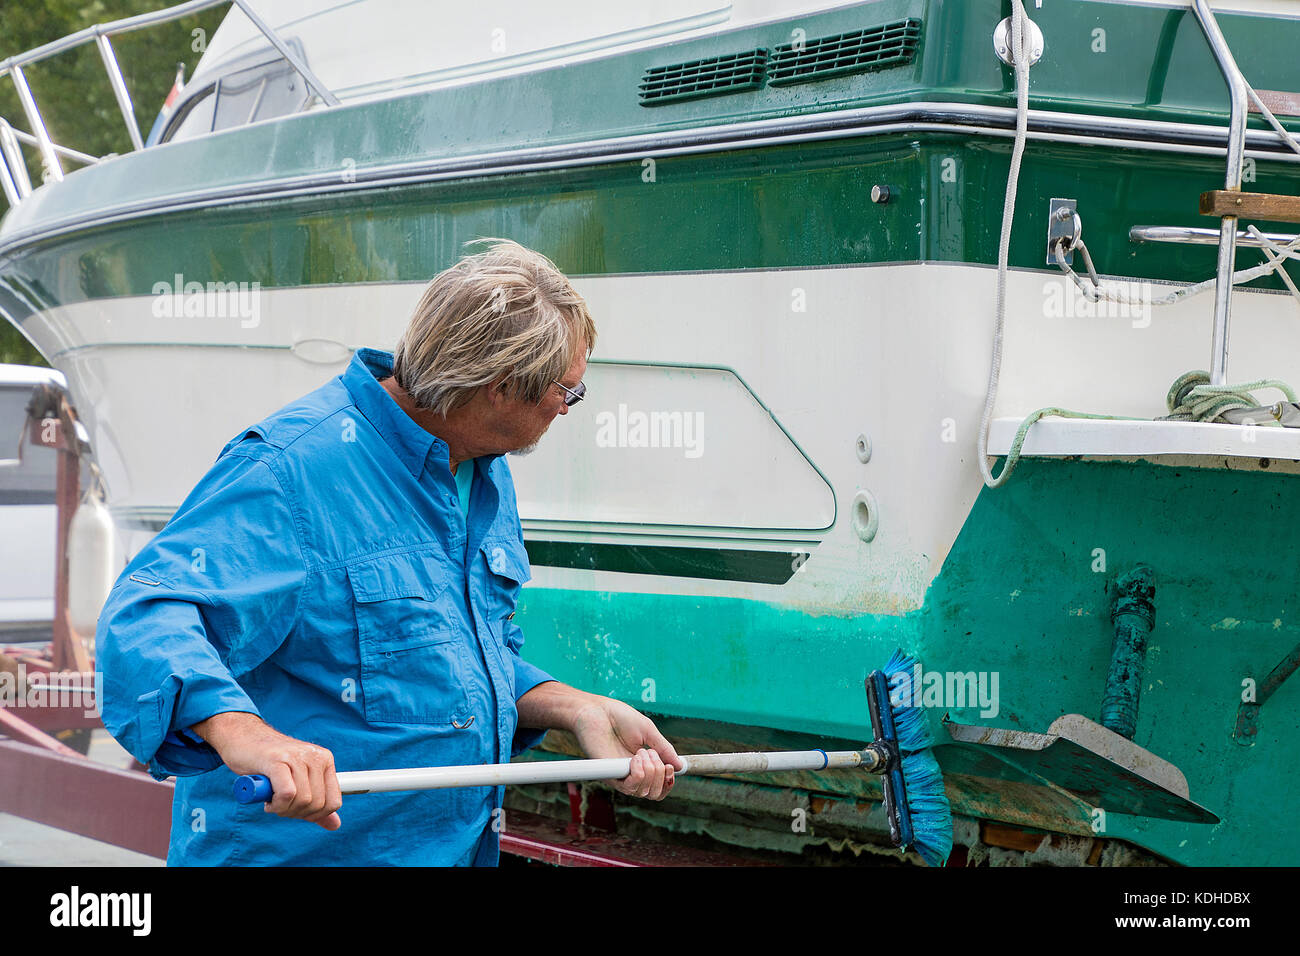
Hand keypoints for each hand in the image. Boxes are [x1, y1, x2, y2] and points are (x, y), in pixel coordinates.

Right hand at [192, 711, 341, 829]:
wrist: (243, 737)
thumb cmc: (269, 763)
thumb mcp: (298, 781)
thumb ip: (317, 802)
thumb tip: (335, 825)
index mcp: (325, 761)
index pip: (334, 801)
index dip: (315, 815)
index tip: (296, 811)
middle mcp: (315, 756)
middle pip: (317, 804)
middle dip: (296, 813)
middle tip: (279, 805)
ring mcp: (297, 757)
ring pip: (303, 800)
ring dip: (283, 810)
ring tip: (272, 800)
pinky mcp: (277, 760)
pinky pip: (287, 794)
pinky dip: (277, 805)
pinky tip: (268, 800)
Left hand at [571, 697, 682, 800]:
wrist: (596, 711)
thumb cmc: (619, 718)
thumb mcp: (649, 731)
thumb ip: (664, 749)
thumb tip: (680, 766)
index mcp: (642, 765)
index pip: (659, 787)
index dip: (669, 783)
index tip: (672, 768)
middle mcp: (632, 774)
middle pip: (654, 794)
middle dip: (661, 775)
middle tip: (652, 753)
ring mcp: (621, 776)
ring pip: (644, 792)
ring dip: (650, 772)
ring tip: (641, 752)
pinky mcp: (609, 776)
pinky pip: (629, 787)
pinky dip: (639, 774)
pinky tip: (635, 758)